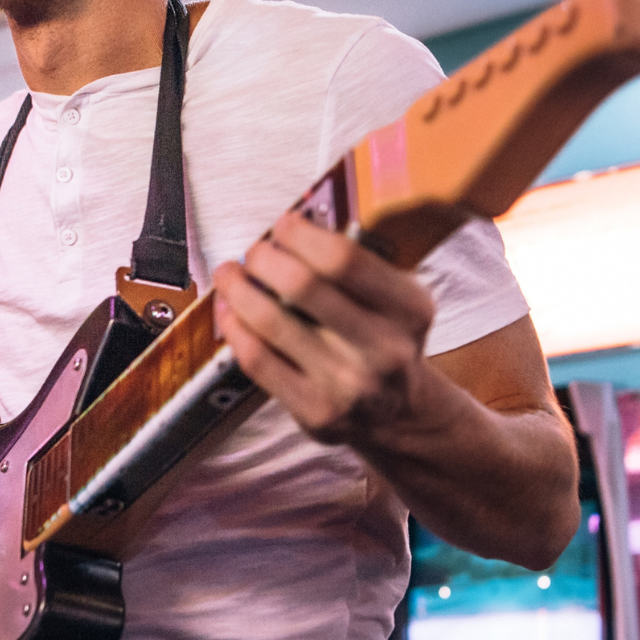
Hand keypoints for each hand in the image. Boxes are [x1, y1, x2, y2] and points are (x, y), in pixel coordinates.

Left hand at [213, 212, 438, 446]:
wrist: (399, 413)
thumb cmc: (386, 344)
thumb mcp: (397, 301)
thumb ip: (358, 266)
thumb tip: (293, 230)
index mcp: (409, 310)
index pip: (343, 258)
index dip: (300, 235)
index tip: (283, 226)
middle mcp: (384, 349)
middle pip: (303, 285)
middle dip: (264, 258)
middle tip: (254, 253)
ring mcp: (349, 385)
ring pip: (271, 322)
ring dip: (239, 290)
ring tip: (231, 276)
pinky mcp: (317, 412)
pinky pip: (258, 361)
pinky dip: (234, 329)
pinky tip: (230, 313)